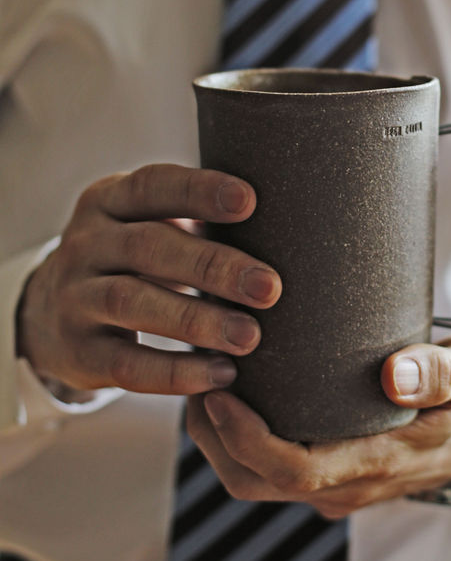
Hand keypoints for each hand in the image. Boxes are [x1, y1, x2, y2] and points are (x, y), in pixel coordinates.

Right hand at [16, 164, 280, 394]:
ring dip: (197, 321)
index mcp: (110, 200)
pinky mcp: (77, 352)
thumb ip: (196, 217)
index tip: (250, 201)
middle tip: (270, 287)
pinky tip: (221, 374)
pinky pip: (126, 364)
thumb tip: (289, 223)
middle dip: (214, 266)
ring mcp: (74, 297)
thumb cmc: (136, 258)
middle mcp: (85, 243)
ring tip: (250, 337)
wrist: (52, 312)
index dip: (200, 191)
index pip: (153, 186)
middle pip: (149, 247)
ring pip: (132, 302)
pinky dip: (175, 372)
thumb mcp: (148, 224)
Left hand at [186, 334, 450, 516]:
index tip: (219, 390)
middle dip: (215, 436)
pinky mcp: (330, 476)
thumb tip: (394, 374)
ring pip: (255, 482)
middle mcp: (348, 485)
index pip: (292, 469)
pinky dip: (240, 440)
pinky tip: (238, 394)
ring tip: (206, 380)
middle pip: (256, 481)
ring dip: (219, 440)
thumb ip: (438, 373)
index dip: (246, 436)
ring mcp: (336, 486)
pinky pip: (269, 472)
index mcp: (378, 462)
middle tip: (199, 374)